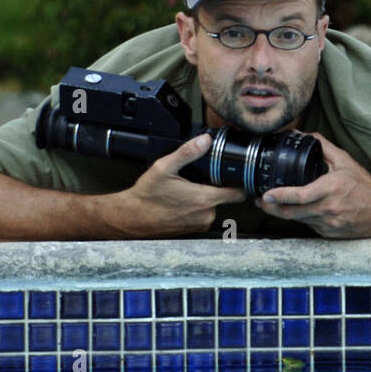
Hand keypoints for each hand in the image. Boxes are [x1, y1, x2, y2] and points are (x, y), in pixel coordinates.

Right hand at [106, 133, 246, 236]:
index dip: (240, 182)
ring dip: (205, 197)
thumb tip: (205, 140)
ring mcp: (199, 225)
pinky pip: (202, 215)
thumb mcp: (164, 167)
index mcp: (204, 200)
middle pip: (225, 197)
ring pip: (213, 206)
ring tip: (187, 189)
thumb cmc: (146, 195)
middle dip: (216, 186)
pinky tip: (181, 201)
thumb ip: (187, 153)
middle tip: (200, 178)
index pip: (239, 193)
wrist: (130, 218)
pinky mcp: (192, 231)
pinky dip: (196, 207)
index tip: (235, 173)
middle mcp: (206, 215)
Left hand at [254, 132, 370, 237]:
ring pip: (298, 220)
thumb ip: (324, 147)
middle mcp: (328, 209)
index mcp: (331, 189)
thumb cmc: (365, 186)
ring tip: (272, 205)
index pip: (300, 196)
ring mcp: (328, 224)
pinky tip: (299, 211)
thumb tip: (305, 135)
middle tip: (259, 201)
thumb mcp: (346, 161)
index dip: (279, 196)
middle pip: (291, 213)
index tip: (265, 194)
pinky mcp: (328, 234)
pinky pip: (309, 225)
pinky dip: (301, 218)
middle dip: (270, 208)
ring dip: (283, 213)